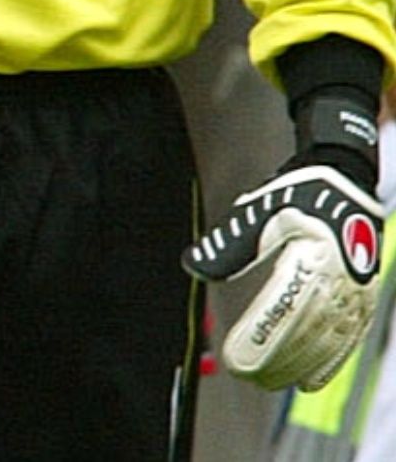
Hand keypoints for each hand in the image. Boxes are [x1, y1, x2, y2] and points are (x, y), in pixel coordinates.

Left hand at [186, 158, 384, 389]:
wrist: (345, 178)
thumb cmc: (298, 193)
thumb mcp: (260, 211)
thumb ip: (231, 243)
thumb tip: (194, 266)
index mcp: (317, 259)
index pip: (287, 311)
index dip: (264, 341)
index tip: (238, 359)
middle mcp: (343, 280)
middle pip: (309, 333)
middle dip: (278, 360)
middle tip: (246, 376)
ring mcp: (358, 291)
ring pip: (330, 340)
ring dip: (300, 366)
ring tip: (269, 382)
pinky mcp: (365, 297)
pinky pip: (351, 337)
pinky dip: (331, 362)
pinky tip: (310, 380)